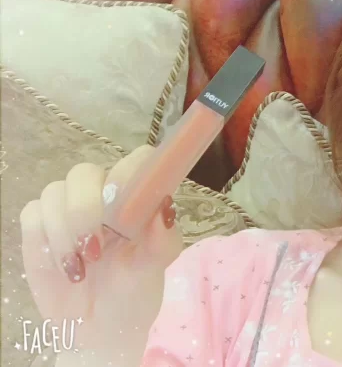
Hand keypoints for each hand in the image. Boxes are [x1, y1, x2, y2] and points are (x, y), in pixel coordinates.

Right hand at [20, 145, 183, 365]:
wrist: (99, 325)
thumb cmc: (133, 291)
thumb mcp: (153, 271)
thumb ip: (162, 240)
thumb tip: (165, 208)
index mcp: (138, 198)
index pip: (137, 160)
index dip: (129, 171)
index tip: (122, 201)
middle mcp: (104, 194)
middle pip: (84, 173)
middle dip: (84, 208)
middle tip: (95, 248)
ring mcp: (69, 207)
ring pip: (55, 192)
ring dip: (65, 231)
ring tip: (82, 268)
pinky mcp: (40, 225)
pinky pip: (33, 213)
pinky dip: (47, 240)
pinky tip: (65, 266)